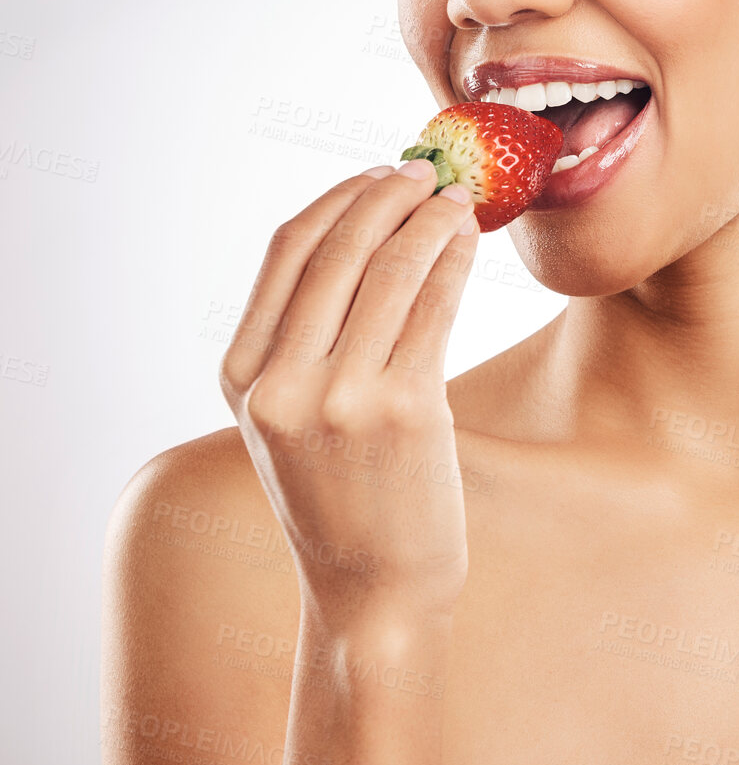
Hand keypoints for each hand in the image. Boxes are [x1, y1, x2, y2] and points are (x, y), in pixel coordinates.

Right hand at [219, 160, 477, 623]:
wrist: (374, 592)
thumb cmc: (343, 496)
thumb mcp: (290, 418)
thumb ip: (303, 337)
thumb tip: (369, 233)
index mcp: (241, 376)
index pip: (287, 250)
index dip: (340, 199)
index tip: (379, 175)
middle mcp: (280, 384)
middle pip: (339, 248)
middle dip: (390, 195)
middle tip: (429, 173)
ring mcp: (340, 398)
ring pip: (391, 269)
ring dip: (431, 219)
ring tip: (460, 200)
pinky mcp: (406, 412)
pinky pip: (434, 306)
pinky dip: (455, 260)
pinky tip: (471, 242)